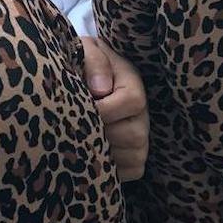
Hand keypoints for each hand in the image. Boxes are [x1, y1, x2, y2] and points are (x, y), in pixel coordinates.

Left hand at [81, 37, 149, 181]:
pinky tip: (92, 154)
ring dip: (104, 152)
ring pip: (133, 156)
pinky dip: (110, 169)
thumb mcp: (85, 51)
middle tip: (78, 127)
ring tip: (83, 139)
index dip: (104, 109)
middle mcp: (144, 113)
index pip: (132, 102)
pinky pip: (130, 172)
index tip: (81, 106)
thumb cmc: (83, 65)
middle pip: (134, 134)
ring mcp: (142, 137)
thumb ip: (92, 60)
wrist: (85, 81)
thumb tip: (100, 89)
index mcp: (134, 85)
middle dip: (102, 133)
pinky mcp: (136, 158)